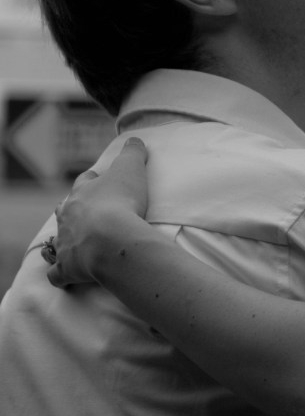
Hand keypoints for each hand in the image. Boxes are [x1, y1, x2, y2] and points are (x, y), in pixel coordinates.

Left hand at [47, 137, 148, 287]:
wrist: (110, 239)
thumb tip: (135, 140)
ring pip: (58, 240)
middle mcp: (68, 216)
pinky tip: (67, 275)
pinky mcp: (67, 267)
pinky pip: (58, 273)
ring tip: (78, 244)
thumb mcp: (131, 168)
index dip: (93, 182)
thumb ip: (133, 153)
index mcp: (83, 193)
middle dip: (73, 211)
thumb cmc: (121, 202)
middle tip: (87, 215)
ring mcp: (65, 243)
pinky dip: (60, 274)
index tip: (98, 182)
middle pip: (65, 209)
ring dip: (66, 241)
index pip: (85, 182)